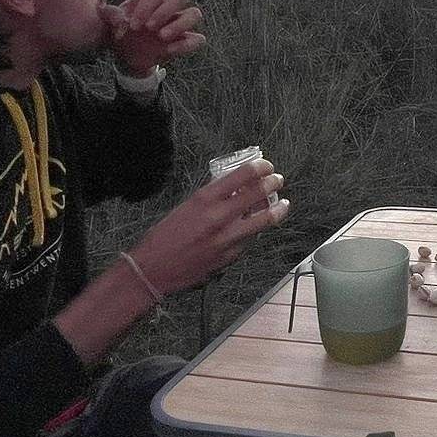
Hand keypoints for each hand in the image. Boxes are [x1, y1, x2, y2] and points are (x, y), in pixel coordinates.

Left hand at [104, 0, 204, 75]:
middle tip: (149, 27)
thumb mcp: (110, 24)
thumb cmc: (122, 33)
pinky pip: (198, 39)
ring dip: (180, 24)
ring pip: (195, 14)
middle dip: (166, 10)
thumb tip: (115, 15)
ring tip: (162, 36)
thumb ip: (111, 16)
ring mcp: (178, 23)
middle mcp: (167, 7)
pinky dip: (187, 45)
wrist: (127, 55)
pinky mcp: (184, 40)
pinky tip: (169, 51)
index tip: (133, 25)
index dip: (145, 7)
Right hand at [124, 160, 286, 295]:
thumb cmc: (163, 237)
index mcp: (204, 199)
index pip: (242, 175)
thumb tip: (235, 188)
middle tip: (277, 180)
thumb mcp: (186, 207)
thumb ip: (211, 198)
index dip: (259, 168)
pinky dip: (254, 230)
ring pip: (263, 220)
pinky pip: (249, 239)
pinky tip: (253, 227)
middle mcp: (219, 217)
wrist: (153, 270)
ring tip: (283, 204)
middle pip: (257, 194)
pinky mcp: (231, 256)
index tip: (266, 166)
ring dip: (276, 209)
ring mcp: (227, 238)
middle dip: (272, 184)